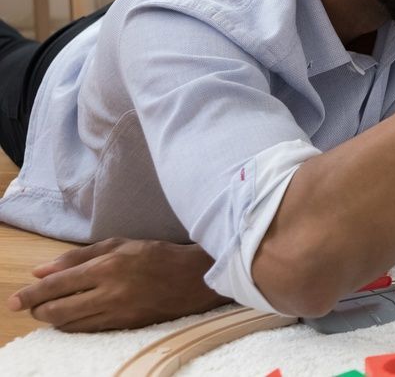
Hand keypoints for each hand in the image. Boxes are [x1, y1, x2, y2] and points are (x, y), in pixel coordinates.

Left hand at [6, 238, 229, 331]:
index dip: (31, 294)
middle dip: (38, 310)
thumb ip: (78, 256)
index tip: (14, 300)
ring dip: (53, 320)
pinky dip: (73, 327)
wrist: (195, 278)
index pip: (57, 284)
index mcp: (107, 266)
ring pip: (71, 324)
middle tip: (29, 308)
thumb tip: (41, 271)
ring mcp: (119, 311)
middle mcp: (111, 291)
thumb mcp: (119, 245)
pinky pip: (89, 330)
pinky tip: (70, 320)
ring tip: (48, 313)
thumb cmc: (157, 256)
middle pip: (59, 309)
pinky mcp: (127, 325)